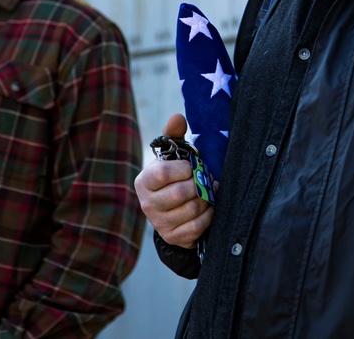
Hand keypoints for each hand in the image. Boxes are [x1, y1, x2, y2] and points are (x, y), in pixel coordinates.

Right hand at [135, 113, 213, 248]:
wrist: (172, 210)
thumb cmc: (173, 176)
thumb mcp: (171, 155)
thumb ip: (173, 135)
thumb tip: (178, 116)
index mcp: (144, 181)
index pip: (164, 172)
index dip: (184, 168)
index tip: (191, 166)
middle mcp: (147, 203)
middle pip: (180, 193)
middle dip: (199, 185)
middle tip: (205, 180)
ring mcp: (159, 223)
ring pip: (191, 210)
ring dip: (207, 199)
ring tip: (209, 191)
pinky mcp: (173, 237)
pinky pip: (197, 227)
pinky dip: (208, 216)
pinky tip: (208, 207)